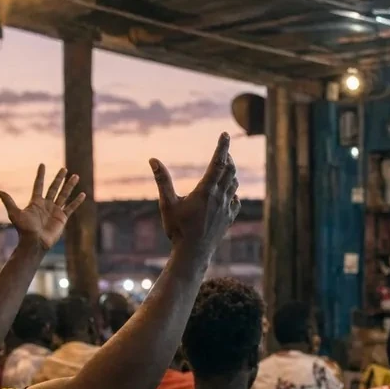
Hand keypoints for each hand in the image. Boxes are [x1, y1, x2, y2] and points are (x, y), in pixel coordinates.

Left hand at [0, 165, 87, 249]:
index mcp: (36, 202)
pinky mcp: (62, 218)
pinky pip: (71, 207)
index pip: (39, 185)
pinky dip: (77, 201)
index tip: (42, 164)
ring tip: (75, 176)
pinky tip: (82, 194)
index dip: (40, 175)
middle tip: (64, 169)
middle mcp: (46, 205)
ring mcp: (55, 211)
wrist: (35, 243)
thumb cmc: (24, 230)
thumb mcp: (14, 213)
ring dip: (69, 186)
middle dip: (59, 178)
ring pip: (64, 195)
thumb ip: (8, 201)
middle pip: (54, 188)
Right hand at [149, 132, 240, 255]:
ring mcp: (226, 208)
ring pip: (234, 184)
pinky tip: (229, 194)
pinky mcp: (229, 219)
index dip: (222, 146)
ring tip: (225, 168)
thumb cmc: (178, 229)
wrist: (193, 253)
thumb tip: (153, 160)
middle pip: (230, 170)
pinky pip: (236, 201)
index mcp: (206, 190)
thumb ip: (162, 180)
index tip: (225, 134)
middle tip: (223, 151)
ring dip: (231, 173)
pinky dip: (233, 192)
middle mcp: (220, 197)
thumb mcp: (167, 203)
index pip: (218, 162)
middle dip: (227, 158)